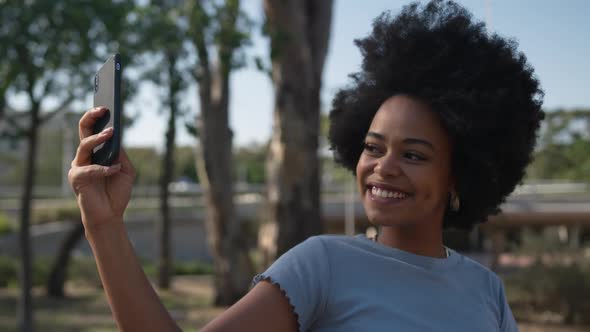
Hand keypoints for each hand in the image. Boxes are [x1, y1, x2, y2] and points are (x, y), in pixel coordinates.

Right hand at [68, 107, 135, 231]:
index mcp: (95, 153)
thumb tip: (117, 138)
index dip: (97, 117)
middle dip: (91, 118)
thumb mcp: (125, 170)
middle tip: (103, 109)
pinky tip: (114, 169)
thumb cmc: (117, 193)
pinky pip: (89, 169)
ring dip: (98, 139)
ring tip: (111, 132)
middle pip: (83, 132)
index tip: (107, 106)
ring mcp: (78, 167)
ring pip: (84, 146)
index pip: (92, 130)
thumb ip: (121, 155)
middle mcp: (84, 157)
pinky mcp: (77, 179)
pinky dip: (103, 169)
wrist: (110, 215)